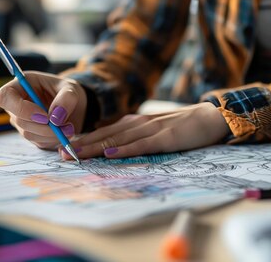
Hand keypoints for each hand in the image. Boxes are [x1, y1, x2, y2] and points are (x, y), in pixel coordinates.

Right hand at [0, 71, 86, 149]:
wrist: (74, 106)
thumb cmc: (68, 91)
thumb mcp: (71, 88)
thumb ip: (66, 98)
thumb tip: (55, 118)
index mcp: (21, 85)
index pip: (4, 97)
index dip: (21, 108)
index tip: (44, 115)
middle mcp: (17, 103)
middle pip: (18, 120)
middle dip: (44, 126)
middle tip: (67, 125)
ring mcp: (21, 120)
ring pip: (28, 133)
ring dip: (51, 134)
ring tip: (69, 127)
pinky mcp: (30, 133)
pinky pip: (37, 141)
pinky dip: (52, 139)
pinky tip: (64, 132)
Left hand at [61, 102, 229, 159]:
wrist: (211, 117)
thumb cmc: (183, 126)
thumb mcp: (155, 128)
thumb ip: (135, 134)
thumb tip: (113, 144)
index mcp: (135, 122)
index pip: (104, 131)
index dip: (83, 139)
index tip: (63, 148)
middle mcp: (138, 123)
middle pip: (105, 134)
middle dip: (81, 144)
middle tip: (59, 153)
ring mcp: (151, 129)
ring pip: (118, 139)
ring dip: (95, 147)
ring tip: (75, 154)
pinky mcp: (165, 138)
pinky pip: (141, 145)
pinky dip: (124, 150)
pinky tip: (110, 154)